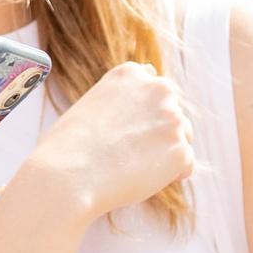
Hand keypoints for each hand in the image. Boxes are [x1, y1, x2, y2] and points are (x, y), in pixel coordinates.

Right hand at [20, 62, 193, 222]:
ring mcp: (172, 119)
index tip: (128, 131)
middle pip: (173, 113)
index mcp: (131, 73)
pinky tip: (143, 179)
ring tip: (131, 167)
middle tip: (129, 154)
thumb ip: (120, 99)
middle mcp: (157, 89)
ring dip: (165, 153)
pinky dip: (171, 175)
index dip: (144, 114)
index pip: (155, 90)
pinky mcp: (180, 150)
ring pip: (183, 138)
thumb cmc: (67, 145)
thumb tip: (140, 98)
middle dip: (158, 132)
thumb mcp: (91, 103)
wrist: (67, 176)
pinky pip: (186, 165)